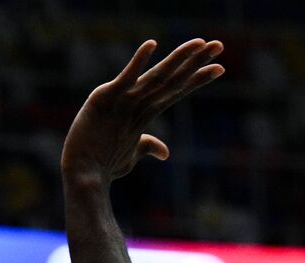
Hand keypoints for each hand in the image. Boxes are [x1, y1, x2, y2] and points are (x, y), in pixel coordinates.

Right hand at [61, 38, 223, 188]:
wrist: (83, 177)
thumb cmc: (104, 165)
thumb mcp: (132, 155)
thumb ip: (148, 146)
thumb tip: (165, 152)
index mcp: (144, 111)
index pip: (177, 90)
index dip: (198, 78)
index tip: (220, 68)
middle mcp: (136, 101)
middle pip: (172, 78)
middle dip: (196, 62)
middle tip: (219, 45)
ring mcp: (121, 99)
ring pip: (156, 76)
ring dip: (179, 59)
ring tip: (200, 43)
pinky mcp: (104, 100)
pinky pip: (125, 79)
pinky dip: (137, 62)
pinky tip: (152, 45)